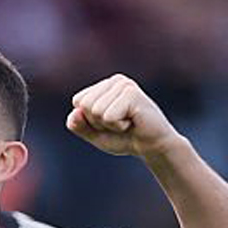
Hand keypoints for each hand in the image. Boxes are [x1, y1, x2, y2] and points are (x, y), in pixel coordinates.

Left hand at [66, 74, 182, 159]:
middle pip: (85, 105)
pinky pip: (109, 116)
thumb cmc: (125, 138)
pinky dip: (119, 126)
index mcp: (104, 86)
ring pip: (96, 111)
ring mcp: (124, 85)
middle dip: (98, 123)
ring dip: (110, 125)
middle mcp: (114, 81)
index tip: (110, 122)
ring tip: (127, 122)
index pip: (78, 101)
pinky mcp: (131, 93)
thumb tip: (75, 112)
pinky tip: (133, 122)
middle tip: (120, 123)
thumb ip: (79, 125)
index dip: (90, 120)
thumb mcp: (95, 134)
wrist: (152, 147)